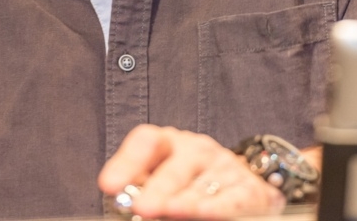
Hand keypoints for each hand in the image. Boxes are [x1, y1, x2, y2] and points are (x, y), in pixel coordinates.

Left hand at [98, 124, 285, 218]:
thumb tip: (118, 195)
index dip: (127, 162)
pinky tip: (205, 214)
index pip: (146, 141)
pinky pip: (232, 199)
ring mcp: (223, 167)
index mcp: (168, 143)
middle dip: (158, 189)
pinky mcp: (246, 188)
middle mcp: (196, 150)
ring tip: (170, 211)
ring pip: (202, 186)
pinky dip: (217, 208)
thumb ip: (138, 183)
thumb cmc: (188, 181)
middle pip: (174, 168)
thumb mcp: (160, 174)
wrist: (241, 180)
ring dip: (186, 202)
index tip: (110, 184)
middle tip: (142, 206)